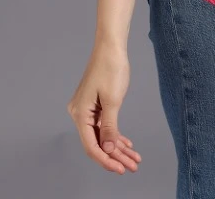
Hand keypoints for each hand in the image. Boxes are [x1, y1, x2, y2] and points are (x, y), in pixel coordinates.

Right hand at [67, 44, 141, 174]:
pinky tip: (127, 144)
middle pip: (97, 142)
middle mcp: (79, 114)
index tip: (121, 169)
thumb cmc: (111, 68)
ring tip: (134, 158)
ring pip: (102, 135)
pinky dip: (115, 135)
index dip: (106, 160)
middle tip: (133, 166)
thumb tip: (108, 151)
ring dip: (118, 147)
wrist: (111, 46)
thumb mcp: (113, 100)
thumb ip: (110, 128)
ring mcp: (86, 110)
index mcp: (80, 114)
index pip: (91, 146)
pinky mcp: (94, 105)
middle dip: (116, 156)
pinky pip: (104, 125)